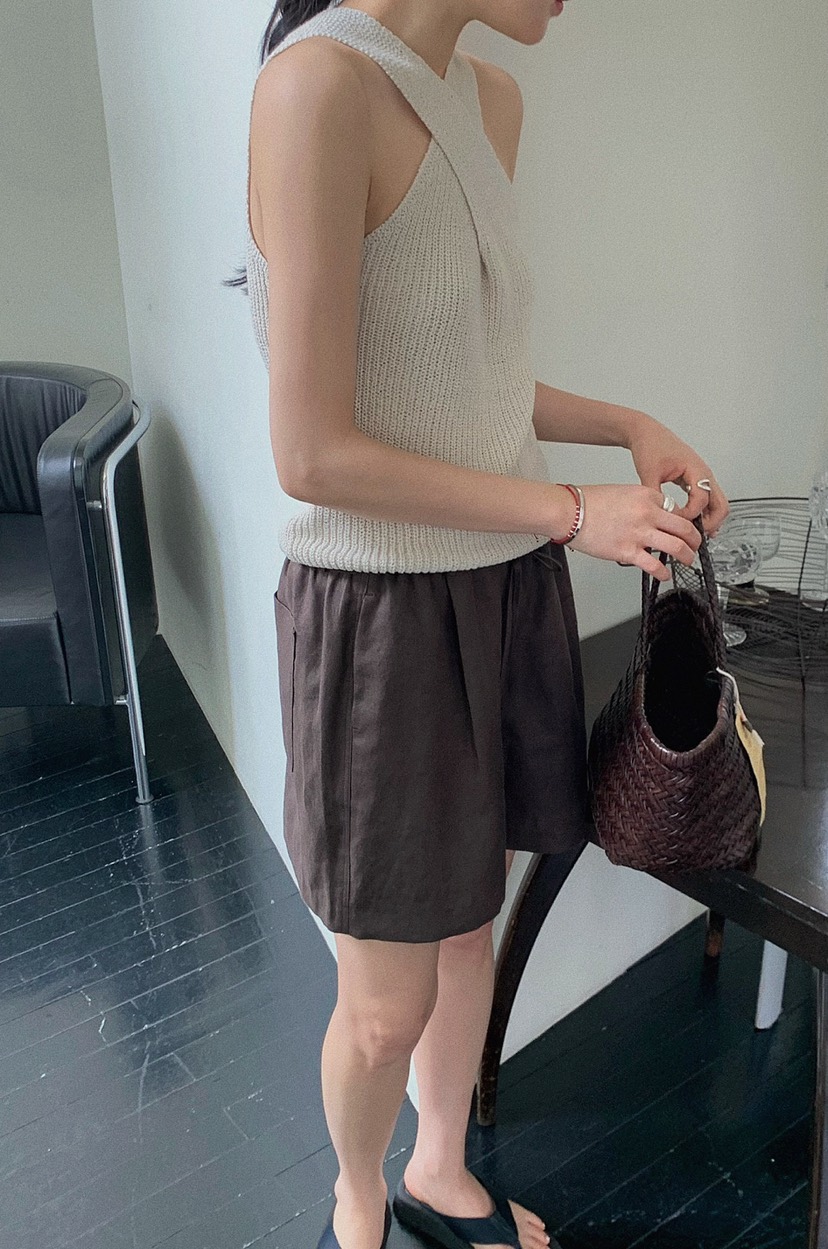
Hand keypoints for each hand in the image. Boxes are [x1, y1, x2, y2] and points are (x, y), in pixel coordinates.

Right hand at [564, 483, 701, 581]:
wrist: (568, 511)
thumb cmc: (588, 501)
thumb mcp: (622, 492)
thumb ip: (641, 504)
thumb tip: (652, 518)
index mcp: (647, 496)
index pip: (676, 509)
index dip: (683, 521)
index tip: (684, 529)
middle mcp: (647, 513)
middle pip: (685, 527)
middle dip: (695, 539)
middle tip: (696, 545)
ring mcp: (639, 533)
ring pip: (677, 546)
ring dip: (687, 556)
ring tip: (688, 560)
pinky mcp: (627, 552)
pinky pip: (654, 565)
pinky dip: (664, 572)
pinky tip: (665, 574)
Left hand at [626, 415, 729, 535]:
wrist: (647, 433)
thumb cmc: (651, 446)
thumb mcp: (650, 474)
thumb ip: (657, 497)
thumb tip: (661, 517)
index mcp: (696, 470)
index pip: (702, 500)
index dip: (690, 514)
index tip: (676, 521)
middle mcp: (704, 474)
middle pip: (721, 505)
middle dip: (712, 523)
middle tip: (696, 536)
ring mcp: (702, 478)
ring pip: (717, 504)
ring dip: (709, 519)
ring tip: (695, 533)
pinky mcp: (695, 480)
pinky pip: (707, 500)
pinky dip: (704, 512)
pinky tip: (693, 523)